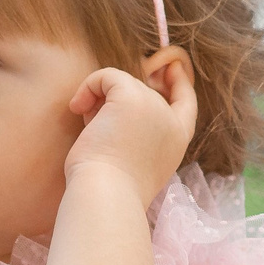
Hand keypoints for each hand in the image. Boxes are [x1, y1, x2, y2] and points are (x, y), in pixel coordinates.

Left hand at [65, 52, 194, 207]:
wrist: (106, 196)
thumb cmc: (110, 189)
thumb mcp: (132, 159)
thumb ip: (134, 131)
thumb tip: (107, 100)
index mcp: (178, 141)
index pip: (186, 101)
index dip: (178, 82)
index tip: (168, 68)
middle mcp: (172, 121)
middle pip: (142, 92)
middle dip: (115, 104)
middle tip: (98, 131)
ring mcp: (154, 106)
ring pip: (122, 83)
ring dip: (99, 102)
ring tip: (90, 130)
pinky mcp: (131, 96)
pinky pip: (107, 76)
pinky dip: (89, 86)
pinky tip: (77, 108)